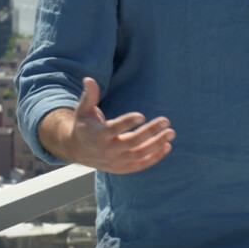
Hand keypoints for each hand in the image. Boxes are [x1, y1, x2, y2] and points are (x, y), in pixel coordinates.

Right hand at [54, 78, 174, 173]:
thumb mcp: (84, 109)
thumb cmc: (85, 125)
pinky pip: (141, 165)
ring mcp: (115, 161)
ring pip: (139, 154)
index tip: (142, 115)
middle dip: (150, 131)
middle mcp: (107, 150)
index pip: (114, 129)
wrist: (77, 150)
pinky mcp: (122, 168)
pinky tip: (167, 146)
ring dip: (157, 144)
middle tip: (166, 120)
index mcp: (98, 134)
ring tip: (171, 133)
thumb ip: (90, 95)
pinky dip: (155, 157)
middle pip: (132, 142)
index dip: (127, 122)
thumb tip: (89, 79)